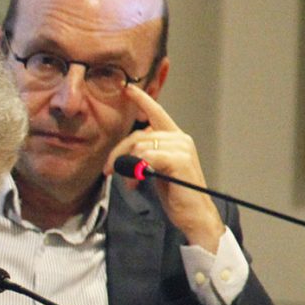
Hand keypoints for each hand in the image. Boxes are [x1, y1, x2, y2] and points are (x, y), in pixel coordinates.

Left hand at [114, 86, 224, 251]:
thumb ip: (146, 155)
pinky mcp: (179, 161)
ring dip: (127, 166)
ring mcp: (182, 148)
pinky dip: (136, 170)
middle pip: (138, 135)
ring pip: (139, 146)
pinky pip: (146, 157)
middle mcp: (180, 139)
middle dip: (118, 153)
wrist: (194, 215)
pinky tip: (136, 183)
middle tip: (109, 171)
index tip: (128, 89)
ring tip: (130, 183)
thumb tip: (127, 152)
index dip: (142, 100)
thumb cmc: (176, 194)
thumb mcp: (157, 170)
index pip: (157, 113)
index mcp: (176, 138)